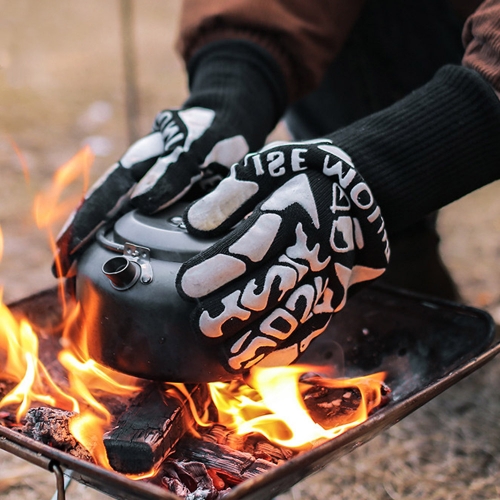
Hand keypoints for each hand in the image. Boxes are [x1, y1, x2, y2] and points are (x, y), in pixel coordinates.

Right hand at [54, 107, 250, 275]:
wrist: (226, 126)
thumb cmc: (206, 132)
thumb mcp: (191, 145)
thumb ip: (170, 170)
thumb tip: (141, 201)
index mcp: (135, 167)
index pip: (100, 200)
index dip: (81, 226)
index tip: (64, 253)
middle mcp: (137, 184)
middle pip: (101, 217)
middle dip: (79, 244)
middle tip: (62, 276)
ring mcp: (152, 197)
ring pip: (119, 226)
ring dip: (101, 250)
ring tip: (83, 278)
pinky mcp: (171, 208)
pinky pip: (147, 233)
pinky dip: (132, 249)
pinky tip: (127, 265)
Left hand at [177, 139, 389, 372]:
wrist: (353, 190)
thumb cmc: (299, 177)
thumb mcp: (264, 169)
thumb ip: (231, 195)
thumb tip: (195, 222)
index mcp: (293, 213)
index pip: (251, 246)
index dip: (218, 268)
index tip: (186, 284)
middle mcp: (314, 248)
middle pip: (272, 285)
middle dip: (237, 308)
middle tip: (204, 325)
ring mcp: (328, 274)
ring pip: (293, 312)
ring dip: (262, 337)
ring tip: (232, 356)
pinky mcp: (334, 292)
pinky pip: (314, 323)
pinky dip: (290, 345)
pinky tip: (265, 359)